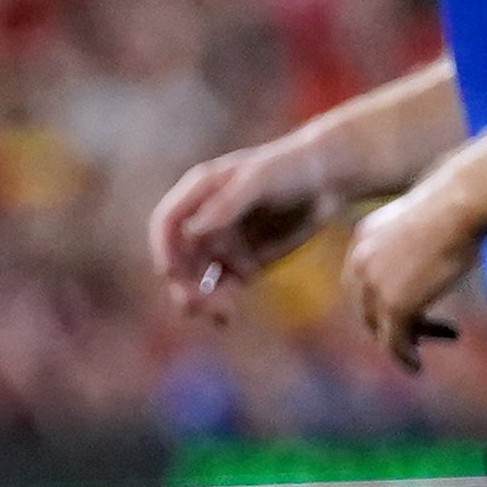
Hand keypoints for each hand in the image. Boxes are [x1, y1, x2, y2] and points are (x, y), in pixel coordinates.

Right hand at [148, 135, 339, 316]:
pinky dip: (219, 306)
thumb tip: (191, 231)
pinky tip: (226, 318)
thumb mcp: (258, 181)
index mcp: (198, 195)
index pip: (166, 224)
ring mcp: (221, 246)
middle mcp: (203, 223)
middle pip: (178, 259)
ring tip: (219, 312)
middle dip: (183, 282)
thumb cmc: (288, 169)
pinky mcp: (242, 266)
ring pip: (196, 280)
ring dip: (198, 300)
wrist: (323, 180)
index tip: (172, 272)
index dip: (163, 248)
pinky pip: (222, 291)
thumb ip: (226, 204)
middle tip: (198, 302)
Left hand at [342, 184, 477, 365]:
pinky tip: (417, 366)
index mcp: (364, 238)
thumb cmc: (458, 204)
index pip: (359, 282)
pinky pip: (394, 342)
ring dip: (404, 341)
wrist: (461, 204)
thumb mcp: (422, 221)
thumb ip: (413, 242)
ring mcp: (374, 285)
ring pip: (381, 328)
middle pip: (366, 307)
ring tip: (423, 352)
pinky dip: (404, 357)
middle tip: (418, 333)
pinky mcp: (394, 305)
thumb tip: (430, 254)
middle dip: (389, 323)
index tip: (405, 310)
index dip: (377, 302)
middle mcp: (360, 262)